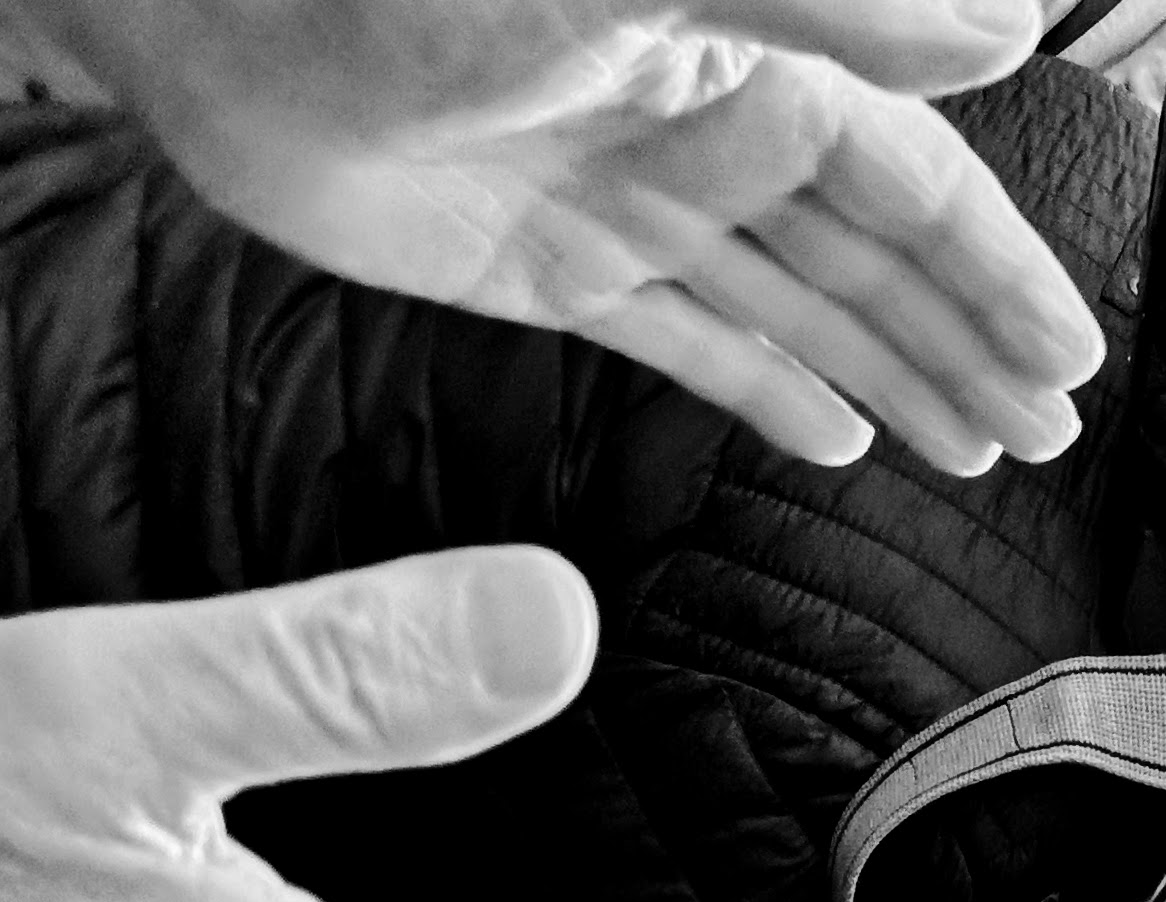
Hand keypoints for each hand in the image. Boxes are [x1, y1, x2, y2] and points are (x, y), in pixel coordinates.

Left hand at [0, 0, 1101, 473]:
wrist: (239, 42)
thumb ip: (813, 0)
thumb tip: (1001, 29)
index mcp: (742, 66)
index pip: (907, 184)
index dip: (991, 271)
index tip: (1067, 352)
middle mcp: (702, 146)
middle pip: (868, 261)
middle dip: (960, 340)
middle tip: (1045, 428)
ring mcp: (632, 222)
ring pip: (794, 314)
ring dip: (887, 377)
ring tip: (969, 451)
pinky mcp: (559, 284)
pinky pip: (689, 348)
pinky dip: (766, 392)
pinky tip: (835, 440)